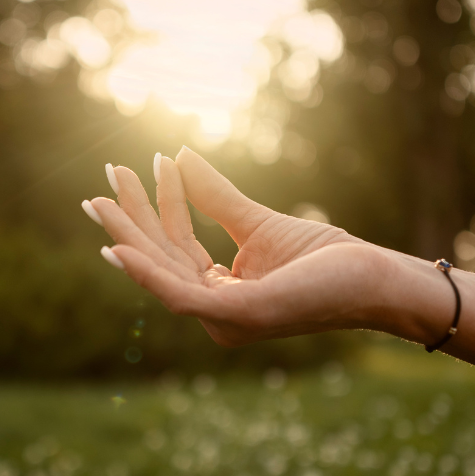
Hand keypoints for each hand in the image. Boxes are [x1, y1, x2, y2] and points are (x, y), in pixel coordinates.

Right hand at [82, 147, 389, 345]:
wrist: (373, 278)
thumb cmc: (325, 259)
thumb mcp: (257, 222)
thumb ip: (215, 196)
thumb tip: (178, 155)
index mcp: (220, 295)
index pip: (177, 246)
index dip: (158, 204)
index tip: (149, 161)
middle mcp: (215, 314)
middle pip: (162, 257)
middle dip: (130, 218)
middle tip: (106, 175)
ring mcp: (224, 320)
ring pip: (162, 272)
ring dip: (129, 234)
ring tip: (101, 198)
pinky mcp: (237, 316)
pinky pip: (178, 295)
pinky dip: (145, 273)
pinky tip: (118, 247)